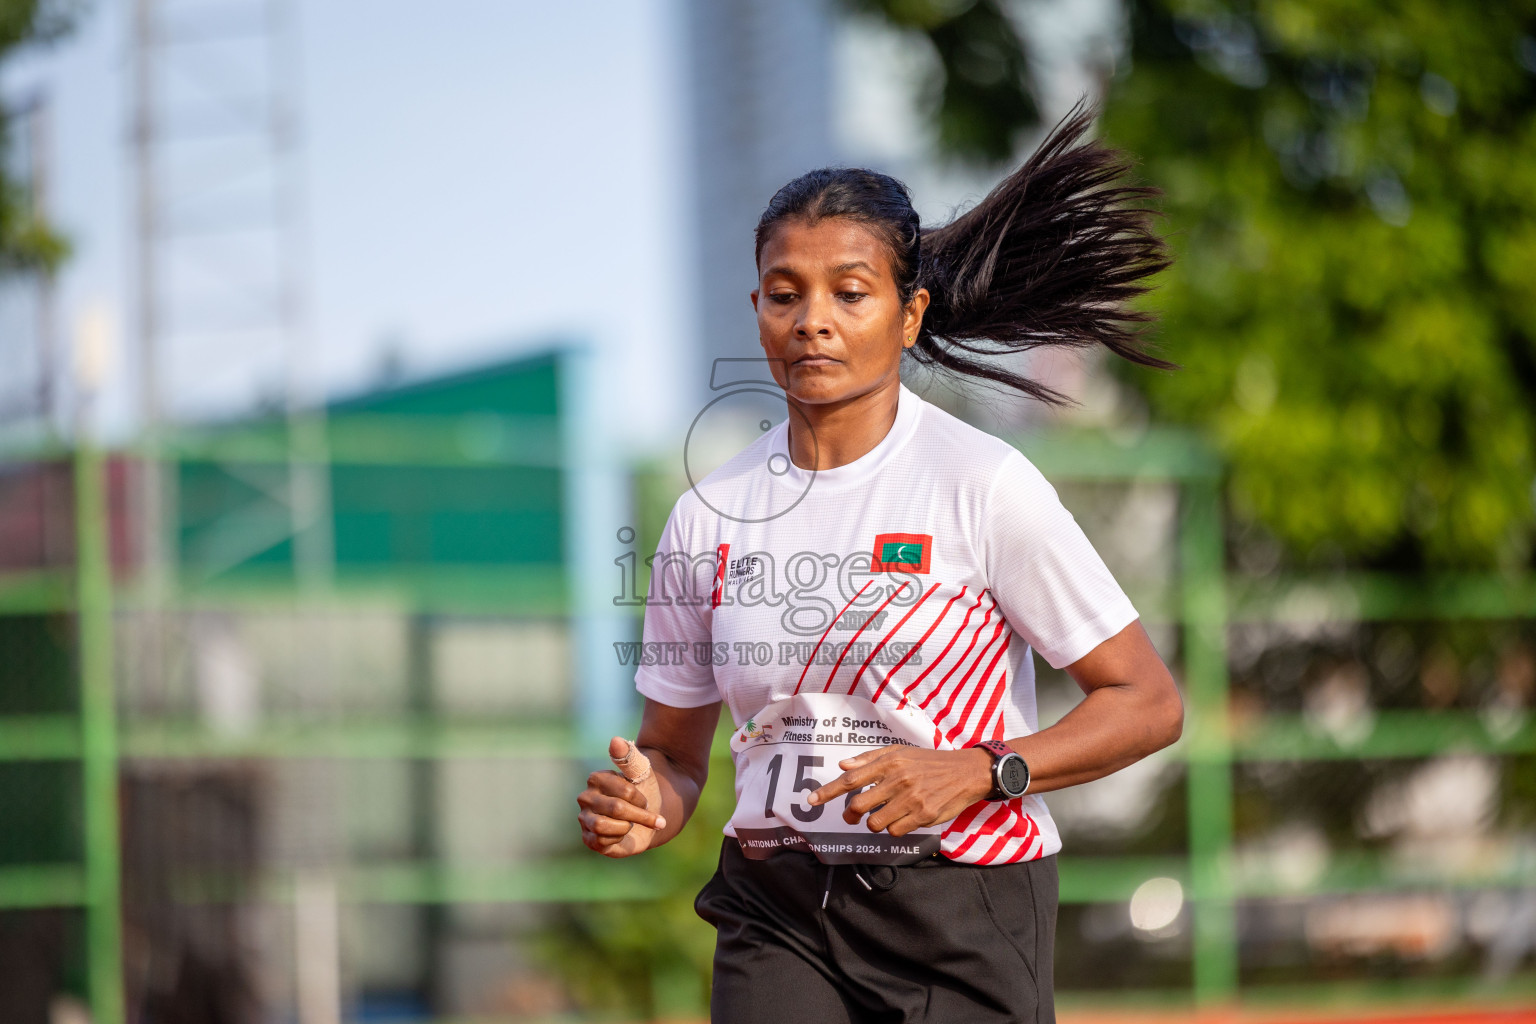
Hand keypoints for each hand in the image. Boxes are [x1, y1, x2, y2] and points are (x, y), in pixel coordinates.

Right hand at [577, 737, 667, 857]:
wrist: (647, 817)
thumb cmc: (643, 791)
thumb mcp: (641, 772)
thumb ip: (629, 756)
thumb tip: (615, 740)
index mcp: (596, 778)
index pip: (623, 791)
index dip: (640, 799)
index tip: (646, 801)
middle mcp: (586, 797)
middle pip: (616, 809)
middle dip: (640, 816)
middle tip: (652, 818)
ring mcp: (585, 818)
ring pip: (604, 826)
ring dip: (627, 826)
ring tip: (631, 824)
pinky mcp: (588, 838)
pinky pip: (601, 841)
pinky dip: (618, 838)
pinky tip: (622, 833)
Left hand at [807, 745, 994, 836]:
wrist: (966, 771)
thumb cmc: (929, 761)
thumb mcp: (900, 751)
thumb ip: (870, 759)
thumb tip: (843, 766)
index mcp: (889, 762)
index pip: (851, 779)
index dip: (828, 792)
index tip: (810, 801)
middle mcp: (898, 779)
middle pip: (858, 806)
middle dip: (851, 815)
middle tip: (853, 816)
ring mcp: (911, 799)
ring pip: (875, 823)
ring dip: (874, 823)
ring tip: (884, 814)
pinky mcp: (924, 815)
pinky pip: (895, 831)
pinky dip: (894, 828)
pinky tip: (902, 818)